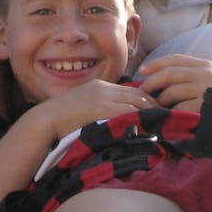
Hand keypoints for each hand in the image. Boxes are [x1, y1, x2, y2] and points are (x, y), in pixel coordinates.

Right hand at [34, 79, 157, 138]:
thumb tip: (114, 121)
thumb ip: (98, 110)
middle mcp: (103, 87)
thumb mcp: (82, 109)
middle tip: (166, 117)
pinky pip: (128, 110)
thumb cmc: (61, 120)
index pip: (130, 89)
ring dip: (151, 112)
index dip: (145, 99)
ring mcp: (102, 96)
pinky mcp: (101, 108)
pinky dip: (141, 117)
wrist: (45, 120)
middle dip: (153, 104)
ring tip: (163, 123)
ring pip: (136, 100)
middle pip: (137, 92)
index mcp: (99, 85)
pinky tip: (150, 126)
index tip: (156, 111)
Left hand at [135, 54, 211, 111]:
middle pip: (168, 74)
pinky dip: (171, 112)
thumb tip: (160, 77)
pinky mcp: (204, 106)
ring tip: (156, 107)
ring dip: (159, 100)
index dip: (155, 64)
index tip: (143, 71)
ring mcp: (205, 89)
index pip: (174, 59)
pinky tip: (169, 116)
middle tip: (143, 92)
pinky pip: (179, 108)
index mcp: (204, 64)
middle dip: (151, 82)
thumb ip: (191, 75)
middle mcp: (204, 73)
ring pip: (171, 92)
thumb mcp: (210, 79)